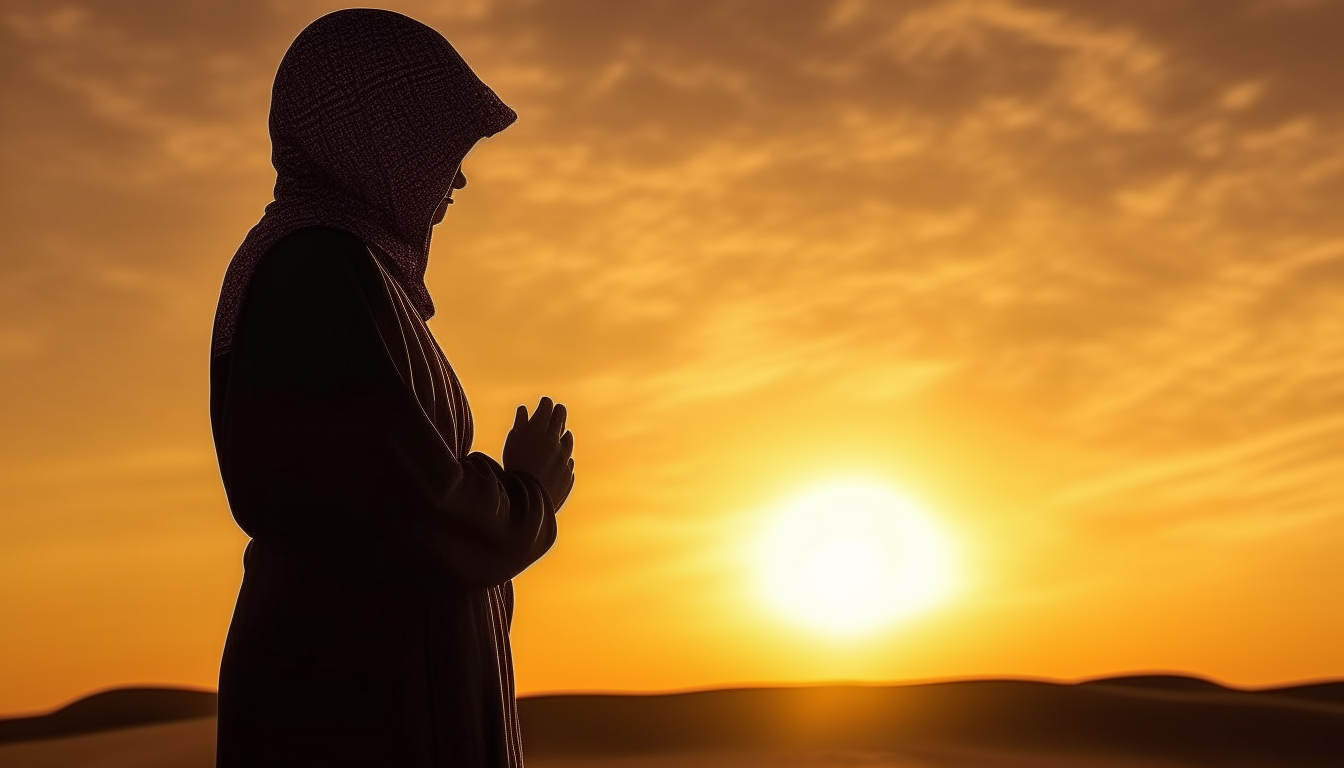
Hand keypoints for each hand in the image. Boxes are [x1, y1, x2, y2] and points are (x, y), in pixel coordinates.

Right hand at [502, 396, 574, 510]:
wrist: (525, 500)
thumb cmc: (512, 468)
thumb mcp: (511, 444)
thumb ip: (520, 424)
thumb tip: (523, 409)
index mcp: (539, 430)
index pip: (547, 406)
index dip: (545, 403)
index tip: (544, 403)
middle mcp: (555, 440)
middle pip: (561, 417)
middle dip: (557, 412)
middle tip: (555, 411)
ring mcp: (564, 457)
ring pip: (568, 438)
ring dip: (563, 435)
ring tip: (559, 434)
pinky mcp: (568, 473)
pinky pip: (568, 461)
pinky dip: (563, 457)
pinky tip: (558, 458)